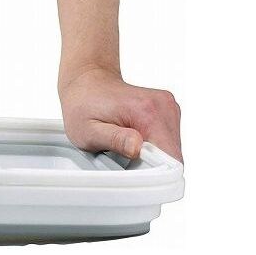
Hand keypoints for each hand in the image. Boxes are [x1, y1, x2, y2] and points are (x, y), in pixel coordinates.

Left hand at [58, 67, 181, 161]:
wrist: (85, 82)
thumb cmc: (83, 106)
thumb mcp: (88, 130)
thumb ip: (114, 141)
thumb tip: (137, 149)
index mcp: (148, 112)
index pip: (171, 156)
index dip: (156, 172)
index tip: (134, 171)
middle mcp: (164, 106)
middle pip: (173, 155)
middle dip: (151, 164)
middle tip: (122, 156)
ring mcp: (168, 107)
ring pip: (171, 149)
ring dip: (152, 155)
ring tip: (125, 145)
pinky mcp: (167, 111)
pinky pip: (167, 140)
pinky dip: (152, 146)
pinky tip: (132, 138)